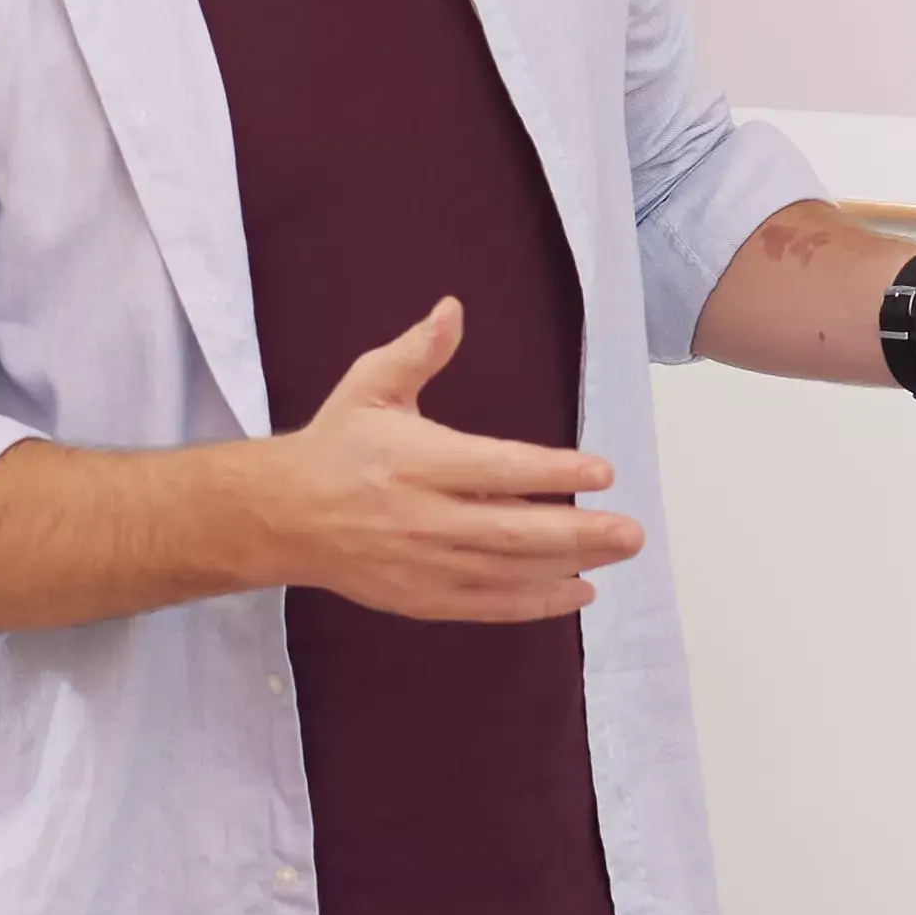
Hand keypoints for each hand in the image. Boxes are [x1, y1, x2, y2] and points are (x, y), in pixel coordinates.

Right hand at [248, 298, 642, 620]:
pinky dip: (536, 603)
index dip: (553, 472)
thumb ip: (418, 351)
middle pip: (513, 532)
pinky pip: (488, 606)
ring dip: (569, 567)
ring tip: (616, 555)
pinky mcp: (421, 598)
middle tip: (631, 531)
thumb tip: (453, 309)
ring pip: (508, 573)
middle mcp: (423, 517)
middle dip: (579, 533)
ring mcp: (423, 564)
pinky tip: (578, 591)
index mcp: (416, 461)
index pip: (497, 470)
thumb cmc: (337, 443)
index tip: (602, 470)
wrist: (284, 515)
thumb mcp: (370, 385)